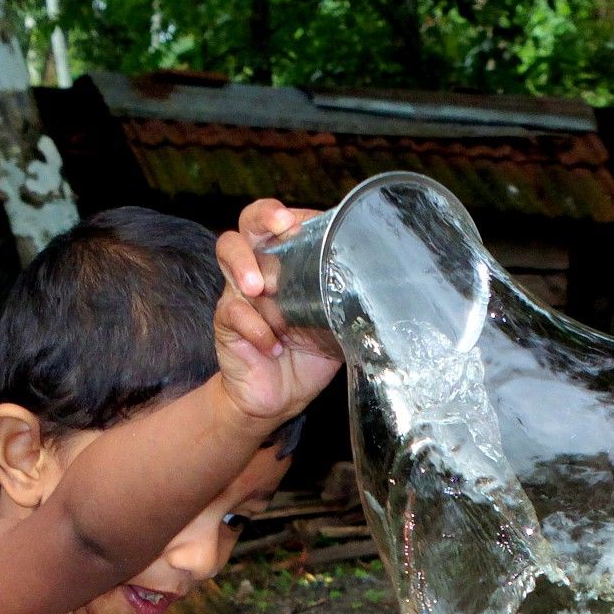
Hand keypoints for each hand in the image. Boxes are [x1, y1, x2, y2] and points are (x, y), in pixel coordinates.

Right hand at [214, 197, 341, 428]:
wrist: (279, 398)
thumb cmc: (309, 354)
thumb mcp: (336, 326)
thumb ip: (350, 306)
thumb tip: (386, 294)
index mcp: (285, 264)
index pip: (282, 224)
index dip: (291, 215)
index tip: (305, 222)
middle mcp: (259, 270)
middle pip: (249, 225)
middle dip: (262, 217)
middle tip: (280, 226)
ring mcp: (239, 293)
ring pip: (228, 253)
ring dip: (244, 266)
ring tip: (259, 289)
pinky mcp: (227, 323)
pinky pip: (232, 313)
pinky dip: (255, 328)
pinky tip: (273, 346)